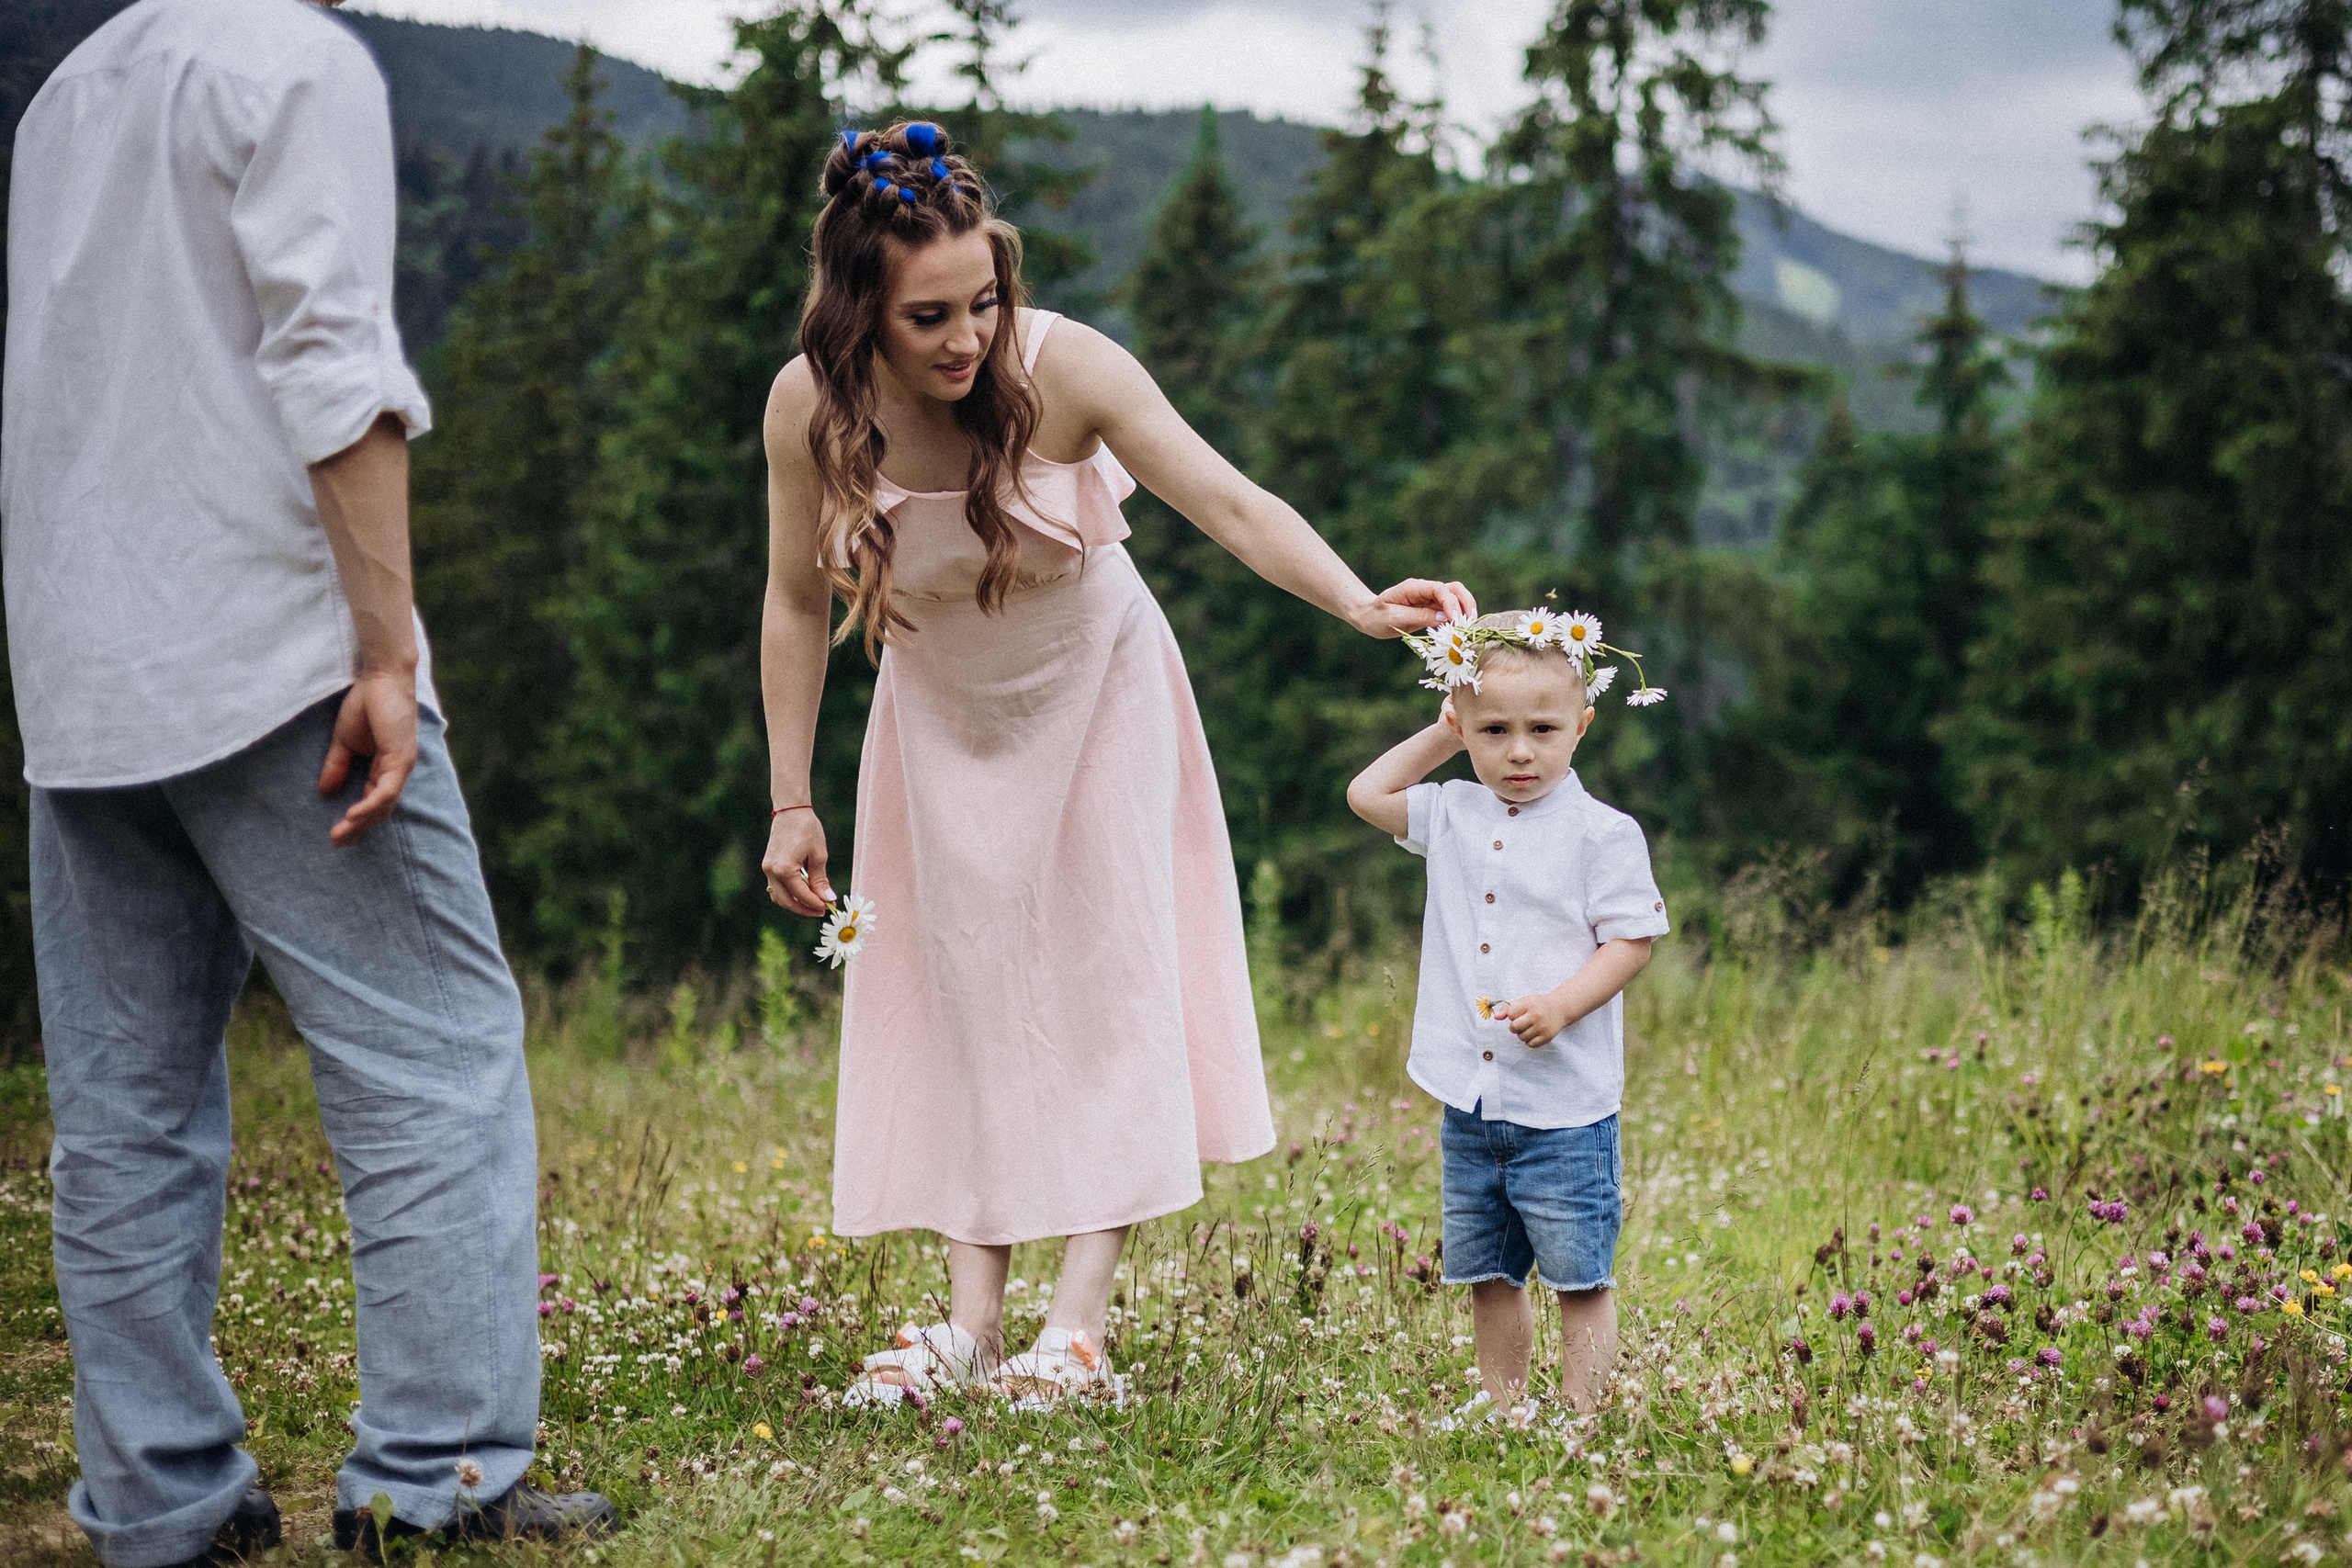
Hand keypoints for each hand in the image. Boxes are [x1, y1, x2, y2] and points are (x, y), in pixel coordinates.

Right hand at [317, 672, 418, 846]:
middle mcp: (397, 771)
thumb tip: (325, 791)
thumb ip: (338, 766)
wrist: (380, 678)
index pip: (374, 802)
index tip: (337, 835)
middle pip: (380, 809)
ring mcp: (402, 766)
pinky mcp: (401, 758)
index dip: (356, 819)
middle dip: (358, 828)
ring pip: (384, 804)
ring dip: (361, 821)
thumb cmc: (367, 704)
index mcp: (386, 768)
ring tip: (341, 834)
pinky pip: (386, 790)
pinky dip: (370, 805)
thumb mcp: (344, 742)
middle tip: (337, 843)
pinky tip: (353, 815)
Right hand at [763, 809, 833, 915]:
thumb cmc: (807, 829)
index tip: (829, 906)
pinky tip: (804, 892)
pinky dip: (789, 893)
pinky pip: (776, 887)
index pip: (801, 895)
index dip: (816, 903)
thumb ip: (821, 879)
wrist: (791, 810)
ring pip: (779, 896)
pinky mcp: (768, 865)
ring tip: (814, 903)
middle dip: (804, 908)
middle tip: (822, 910)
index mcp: (784, 869)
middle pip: (786, 901)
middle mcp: (771, 871)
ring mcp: (767, 869)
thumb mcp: (818, 855)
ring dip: (795, 903)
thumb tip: (828, 898)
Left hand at [1351, 578, 1476, 638]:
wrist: (1367, 617)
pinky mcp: (1431, 609)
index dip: (1451, 604)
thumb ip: (1420, 616)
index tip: (1454, 621)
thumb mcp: (1394, 618)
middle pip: (1454, 589)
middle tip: (1469, 623)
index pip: (1440, 590)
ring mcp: (1429, 599)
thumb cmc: (1376, 617)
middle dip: (1465, 604)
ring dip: (1464, 611)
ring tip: (1468, 628)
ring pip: (1455, 598)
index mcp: (1414, 588)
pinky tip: (1459, 631)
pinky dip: (1457, 619)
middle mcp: (1425, 590)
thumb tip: (1445, 618)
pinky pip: (1449, 611)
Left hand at [1490, 988, 1575, 1048]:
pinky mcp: (1547, 1037)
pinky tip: (1534, 1033)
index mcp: (1529, 1004)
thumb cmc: (1538, 1005)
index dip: (1512, 1015)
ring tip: (1529, 1027)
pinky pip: (1530, 1044)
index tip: (1519, 1013)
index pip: (1510, 1014)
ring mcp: (1542, 1027)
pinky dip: (1529, 1041)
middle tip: (1522, 1023)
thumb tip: (1496, 1017)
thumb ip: (1508, 1008)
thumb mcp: (1523, 1001)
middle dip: (1514, 1027)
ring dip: (1522, 1034)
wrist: (1560, 1008)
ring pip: (1521, 1037)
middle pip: (1514, 1028)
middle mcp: (1536, 1016)